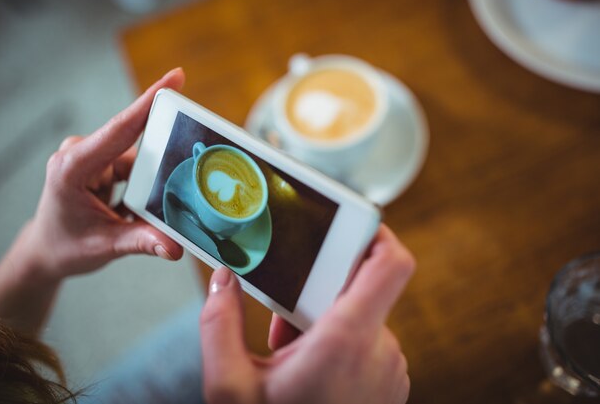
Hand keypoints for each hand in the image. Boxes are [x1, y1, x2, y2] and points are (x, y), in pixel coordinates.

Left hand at [25, 68, 184, 279]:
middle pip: (135, 144)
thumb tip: (175, 247)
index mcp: (73, 166)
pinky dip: (144, 186)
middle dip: (159, 164)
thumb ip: (140, 242)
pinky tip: (137, 209)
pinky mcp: (102, 163)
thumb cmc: (66, 246)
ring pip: (138, 159)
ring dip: (150, 183)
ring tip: (143, 212)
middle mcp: (81, 153)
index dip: (149, 102)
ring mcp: (92, 156)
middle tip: (178, 187)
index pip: (120, 129)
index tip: (176, 77)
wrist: (47, 251)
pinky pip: (135, 166)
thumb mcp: (104, 246)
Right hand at [200, 225, 414, 403]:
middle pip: (363, 292)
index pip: (392, 264)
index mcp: (346, 340)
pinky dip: (339, 346)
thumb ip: (219, 322)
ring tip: (287, 353)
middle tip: (284, 317)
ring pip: (362, 321)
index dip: (380, 234)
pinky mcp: (389, 387)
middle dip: (322, 293)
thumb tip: (222, 277)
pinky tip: (306, 371)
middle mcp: (380, 351)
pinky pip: (368, 347)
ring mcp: (390, 372)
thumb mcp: (228, 385)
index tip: (354, 223)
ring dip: (326, 324)